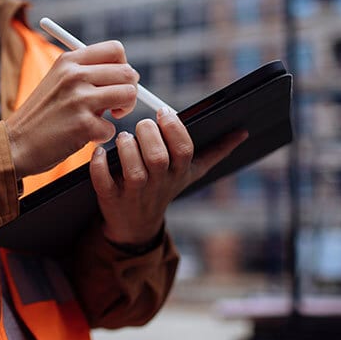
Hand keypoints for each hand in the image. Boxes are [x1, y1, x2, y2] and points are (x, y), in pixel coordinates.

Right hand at [6, 41, 138, 178]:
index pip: (116, 50)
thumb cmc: (41, 116)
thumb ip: (87, 74)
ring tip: (104, 119)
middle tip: (116, 106)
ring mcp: (79, 99)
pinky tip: (85, 136)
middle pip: (128, 72)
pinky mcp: (83, 124)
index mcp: (69, 60)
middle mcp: (75, 75)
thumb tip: (127, 75)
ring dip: (123, 111)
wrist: (14, 144)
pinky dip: (102, 136)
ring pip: (129, 95)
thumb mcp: (58, 82)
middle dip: (129, 91)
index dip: (123, 67)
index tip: (116, 83)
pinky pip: (112, 128)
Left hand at [90, 107, 248, 245]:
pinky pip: (103, 183)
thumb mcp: (191, 172)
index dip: (174, 129)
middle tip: (141, 125)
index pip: (184, 150)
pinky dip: (99, 166)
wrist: (136, 226)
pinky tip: (98, 153)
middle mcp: (159, 184)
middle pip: (158, 158)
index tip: (164, 112)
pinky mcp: (111, 200)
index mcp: (179, 173)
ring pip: (134, 171)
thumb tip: (242, 132)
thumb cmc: (164, 188)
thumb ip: (215, 152)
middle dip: (148, 135)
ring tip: (122, 138)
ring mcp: (135, 194)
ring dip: (126, 149)